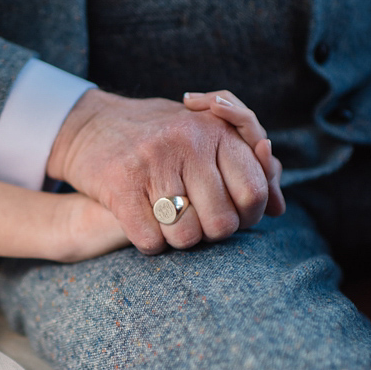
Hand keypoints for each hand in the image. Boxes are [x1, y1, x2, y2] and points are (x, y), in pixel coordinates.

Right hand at [47, 89, 284, 254]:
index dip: (248, 216)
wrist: (91, 125)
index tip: (230, 214)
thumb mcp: (206, 138)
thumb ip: (248, 168)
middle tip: (196, 221)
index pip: (254, 192)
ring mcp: (153, 162)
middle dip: (210, 233)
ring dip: (178, 241)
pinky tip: (145, 225)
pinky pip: (151, 240)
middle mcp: (188, 142)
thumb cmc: (159, 138)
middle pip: (222, 223)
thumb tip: (280, 209)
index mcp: (216, 130)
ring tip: (169, 222)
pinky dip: (151, 243)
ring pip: (186, 236)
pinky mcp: (120, 185)